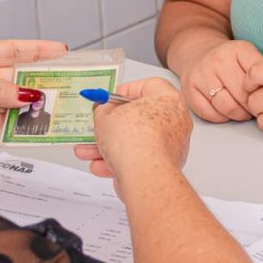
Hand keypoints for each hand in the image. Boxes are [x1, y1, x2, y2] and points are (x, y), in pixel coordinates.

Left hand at [0, 39, 68, 168]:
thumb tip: (28, 95)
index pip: (13, 51)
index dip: (37, 51)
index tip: (61, 51)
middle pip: (19, 78)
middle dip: (40, 82)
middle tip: (63, 84)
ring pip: (16, 102)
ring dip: (32, 106)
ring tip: (52, 107)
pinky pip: (8, 124)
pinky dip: (21, 125)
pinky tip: (32, 124)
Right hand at [74, 77, 191, 194]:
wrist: (144, 176)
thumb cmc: (133, 140)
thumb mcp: (105, 115)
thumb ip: (103, 108)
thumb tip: (103, 108)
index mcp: (169, 99)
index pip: (149, 86)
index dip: (126, 90)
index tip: (110, 99)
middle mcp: (175, 120)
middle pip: (139, 117)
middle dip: (111, 125)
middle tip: (98, 125)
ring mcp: (172, 144)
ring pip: (135, 141)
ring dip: (108, 146)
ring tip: (88, 150)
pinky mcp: (164, 165)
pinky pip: (139, 158)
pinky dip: (119, 161)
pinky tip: (100, 165)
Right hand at [180, 39, 262, 122]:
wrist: (198, 52)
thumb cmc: (231, 59)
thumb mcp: (249, 55)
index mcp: (238, 50)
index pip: (257, 80)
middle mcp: (218, 60)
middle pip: (243, 96)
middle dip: (253, 107)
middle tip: (257, 110)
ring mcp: (201, 75)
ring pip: (227, 107)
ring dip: (239, 115)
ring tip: (244, 112)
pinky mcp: (189, 90)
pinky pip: (209, 113)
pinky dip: (221, 117)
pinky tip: (227, 112)